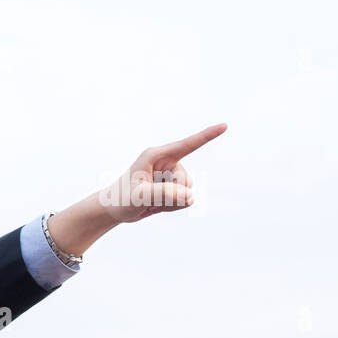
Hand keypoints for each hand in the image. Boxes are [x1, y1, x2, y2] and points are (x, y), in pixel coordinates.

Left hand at [99, 123, 227, 222]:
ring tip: (149, 201)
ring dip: (170, 203)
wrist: (113, 211)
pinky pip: (184, 201)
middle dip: (171, 195)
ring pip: (187, 193)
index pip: (186, 145)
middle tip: (146, 198)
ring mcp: (170, 175)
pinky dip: (171, 207)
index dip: (207, 136)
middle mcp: (166, 162)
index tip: (224, 126)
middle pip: (186, 181)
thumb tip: (190, 196)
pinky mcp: (173, 187)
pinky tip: (155, 205)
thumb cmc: (121, 200)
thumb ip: (164, 194)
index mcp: (156, 156)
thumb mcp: (139, 197)